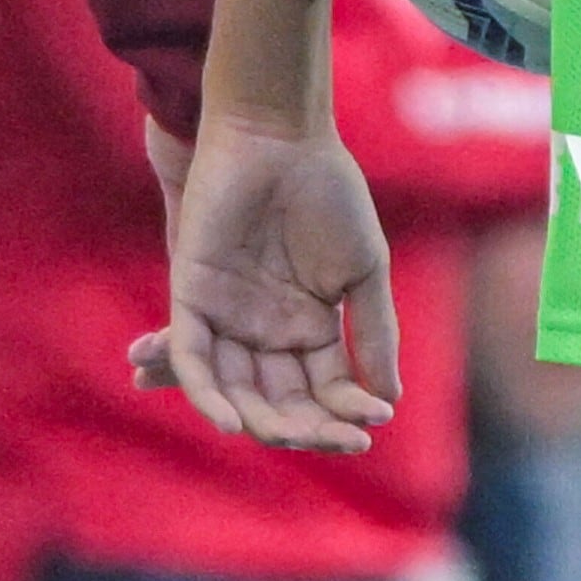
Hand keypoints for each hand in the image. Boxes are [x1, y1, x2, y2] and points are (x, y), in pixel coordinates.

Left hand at [134, 108, 400, 451]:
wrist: (281, 139)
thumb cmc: (329, 194)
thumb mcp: (364, 269)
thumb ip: (374, 332)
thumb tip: (388, 399)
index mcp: (308, 326)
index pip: (324, 389)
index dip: (346, 411)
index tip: (375, 422)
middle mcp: (264, 332)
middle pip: (281, 401)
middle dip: (310, 428)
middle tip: (343, 441)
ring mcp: (226, 319)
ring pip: (237, 392)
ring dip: (263, 422)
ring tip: (296, 437)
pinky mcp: (192, 300)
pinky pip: (195, 359)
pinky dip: (208, 393)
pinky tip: (235, 421)